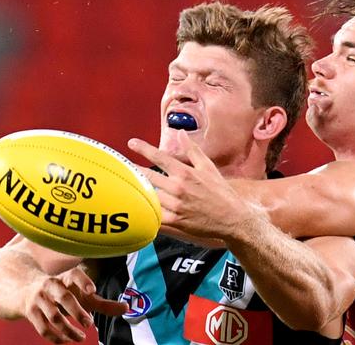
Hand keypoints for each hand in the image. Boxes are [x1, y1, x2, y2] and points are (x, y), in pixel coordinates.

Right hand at [22, 267, 127, 342]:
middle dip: (77, 311)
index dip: (83, 281)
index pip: (74, 274)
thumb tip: (126, 308)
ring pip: (53, 316)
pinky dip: (55, 338)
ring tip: (81, 338)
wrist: (25, 291)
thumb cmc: (63, 294)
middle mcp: (52, 285)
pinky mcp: (30, 312)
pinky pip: (42, 328)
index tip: (92, 291)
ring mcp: (39, 299)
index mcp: (66, 278)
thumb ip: (103, 303)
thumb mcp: (81, 296)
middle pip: (64, 297)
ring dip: (68, 329)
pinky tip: (66, 342)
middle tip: (89, 324)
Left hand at [128, 131, 260, 240]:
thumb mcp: (208, 167)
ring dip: (137, 189)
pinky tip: (136, 208)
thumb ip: (192, 150)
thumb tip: (181, 134)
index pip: (159, 157)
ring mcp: (175, 205)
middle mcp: (178, 188)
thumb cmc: (221, 192)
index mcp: (185, 173)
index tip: (131, 143)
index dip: (143, 149)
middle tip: (121, 165)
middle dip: (132, 169)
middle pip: (147, 176)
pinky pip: (154, 215)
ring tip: (126, 185)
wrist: (232, 218)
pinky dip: (144, 211)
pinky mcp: (175, 221)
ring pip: (148, 195)